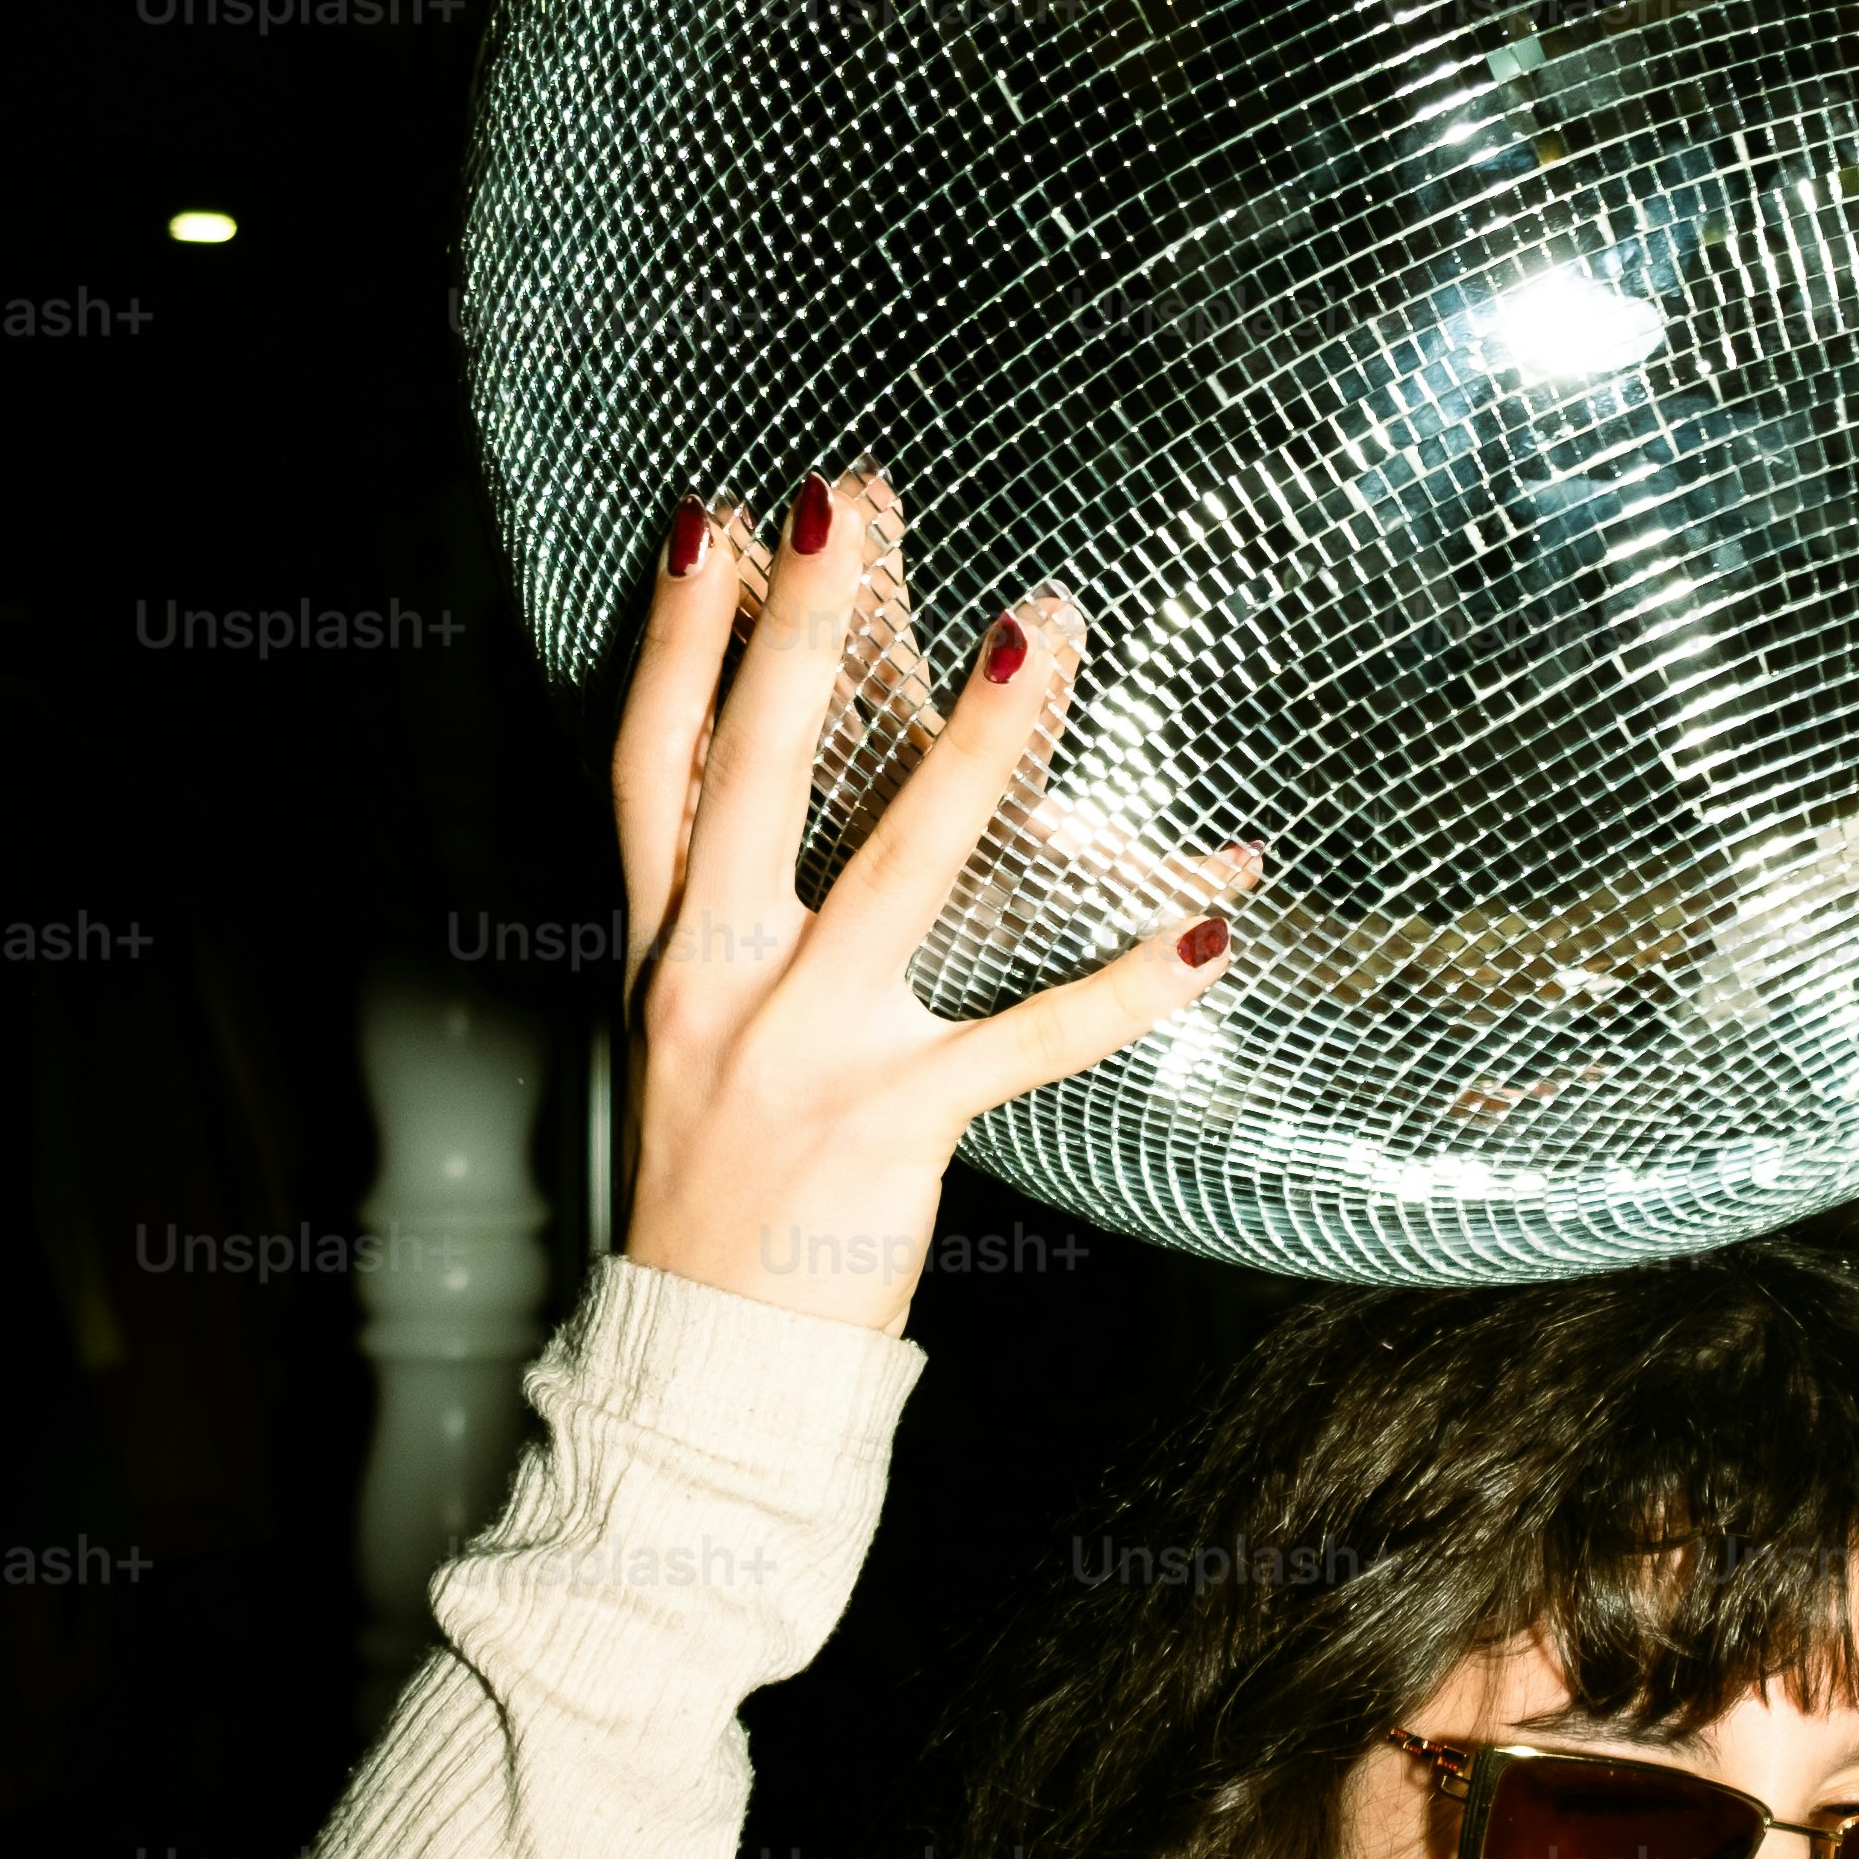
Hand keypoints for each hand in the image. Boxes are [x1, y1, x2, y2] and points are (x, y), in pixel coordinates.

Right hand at [610, 469, 1250, 1336]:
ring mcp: (807, 1051)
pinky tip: (1208, 933)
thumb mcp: (693, 1031)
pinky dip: (1126, 989)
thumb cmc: (722, 1180)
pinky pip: (1030, 1041)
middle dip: (800, 632)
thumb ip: (735, 918)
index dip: (671, 641)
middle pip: (753, 775)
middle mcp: (721, 981)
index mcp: (668, 950)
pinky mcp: (896, 1126)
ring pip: (898, 870)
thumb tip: (829, 799)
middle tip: (846, 505)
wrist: (709, 1352)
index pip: (649, 767)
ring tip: (1037, 635)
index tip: (710, 525)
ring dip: (977, 748)